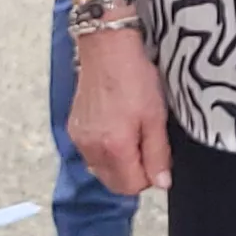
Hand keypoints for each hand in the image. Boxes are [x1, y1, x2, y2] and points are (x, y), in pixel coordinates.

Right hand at [67, 25, 171, 194]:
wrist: (106, 48)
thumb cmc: (134, 77)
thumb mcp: (156, 115)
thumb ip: (158, 153)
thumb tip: (161, 183)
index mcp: (114, 148)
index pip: (131, 187)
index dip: (148, 177)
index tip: (157, 157)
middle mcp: (91, 149)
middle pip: (114, 183)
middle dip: (133, 173)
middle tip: (146, 145)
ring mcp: (79, 139)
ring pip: (101, 170)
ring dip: (118, 163)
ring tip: (131, 133)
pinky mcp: (73, 129)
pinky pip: (91, 154)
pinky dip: (104, 150)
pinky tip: (115, 127)